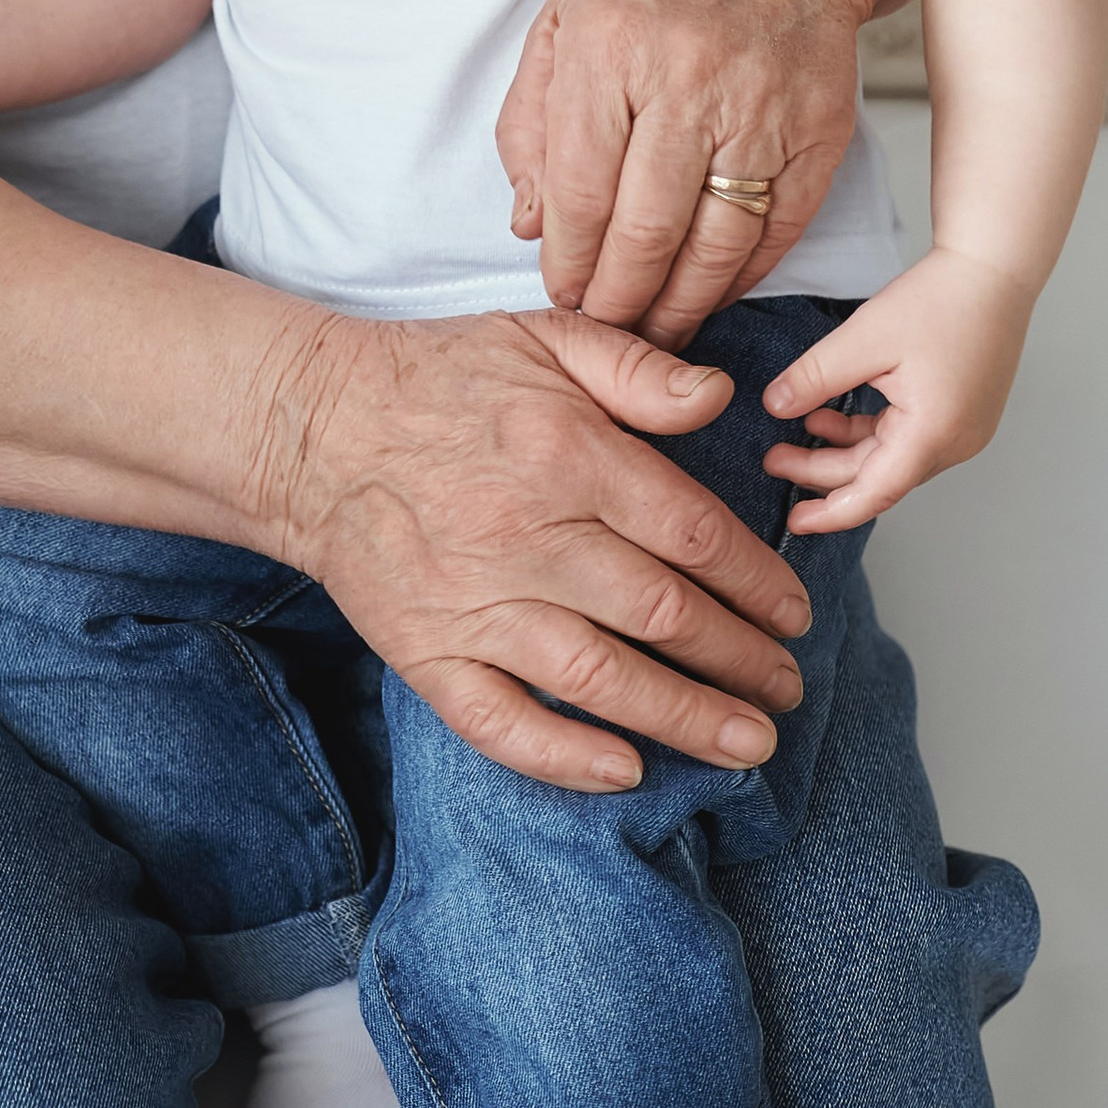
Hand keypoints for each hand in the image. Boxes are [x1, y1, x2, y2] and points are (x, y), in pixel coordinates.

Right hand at [265, 302, 815, 791]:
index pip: (691, 533)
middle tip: (787, 689)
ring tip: (746, 744)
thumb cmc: (438, 380)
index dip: (757, 582)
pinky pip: (501, 721)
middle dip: (741, 661)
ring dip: (684, 719)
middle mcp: (526, 534)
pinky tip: (623, 770)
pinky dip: (563, 757)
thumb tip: (719, 398)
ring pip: (599, 678)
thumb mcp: (544, 337)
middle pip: (661, 614)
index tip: (795, 614)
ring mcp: (473, 601)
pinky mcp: (425, 652)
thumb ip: (637, 367)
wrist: (312, 428)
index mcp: (565, 453)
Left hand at [496, 0, 900, 353]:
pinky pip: (777, 228)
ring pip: (712, 245)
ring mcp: (761, 103)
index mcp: (608, 43)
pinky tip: (713, 289)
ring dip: (678, 306)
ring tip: (654, 330)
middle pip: (642, 231)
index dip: (565, 259)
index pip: (576, 191)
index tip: (562, 291)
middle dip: (615, 299)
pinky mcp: (821, 125)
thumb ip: (532, 118)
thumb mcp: (569, 10)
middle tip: (604, 328)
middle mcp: (686, 76)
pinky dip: (742, 275)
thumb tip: (529, 223)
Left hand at [761, 247, 1033, 531]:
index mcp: (933, 433)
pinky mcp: (962, 414)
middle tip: (773, 459)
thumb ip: (814, 378)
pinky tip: (833, 415)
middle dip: (823, 472)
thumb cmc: (940, 299)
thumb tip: (775, 409)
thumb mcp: (863, 338)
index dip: (830, 512)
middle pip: (879, 476)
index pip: (874, 493)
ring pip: (891, 458)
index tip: (794, 523)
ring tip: (796, 432)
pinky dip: (870, 432)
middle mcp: (955, 443)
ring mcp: (963, 431)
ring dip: (844, 450)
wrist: (994, 268)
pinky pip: (908, 437)